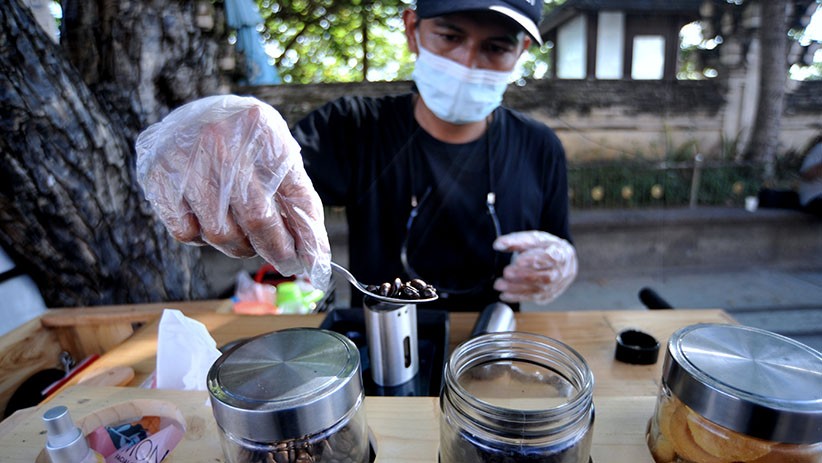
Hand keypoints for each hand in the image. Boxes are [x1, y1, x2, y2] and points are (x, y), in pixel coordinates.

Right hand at [135, 95, 330, 289]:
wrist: (202, 115)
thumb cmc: (249, 144)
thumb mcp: (281, 158)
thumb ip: (300, 203)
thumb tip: (314, 257)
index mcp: (262, 130)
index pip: (294, 196)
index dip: (304, 237)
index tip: (309, 261)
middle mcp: (221, 140)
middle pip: (256, 218)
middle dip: (274, 248)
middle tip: (282, 258)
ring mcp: (185, 158)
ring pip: (220, 233)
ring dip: (239, 246)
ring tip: (246, 235)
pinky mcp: (158, 177)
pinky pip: (186, 232)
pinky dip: (203, 239)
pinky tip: (211, 221)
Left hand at [492, 231, 577, 304]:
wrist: (560, 260)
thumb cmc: (546, 248)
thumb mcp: (533, 239)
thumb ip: (515, 241)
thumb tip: (498, 245)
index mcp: (562, 253)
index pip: (550, 258)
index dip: (534, 260)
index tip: (518, 260)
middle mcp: (562, 272)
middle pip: (544, 277)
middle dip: (523, 276)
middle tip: (506, 272)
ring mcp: (557, 286)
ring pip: (538, 290)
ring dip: (517, 288)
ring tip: (500, 284)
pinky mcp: (548, 296)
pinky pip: (533, 298)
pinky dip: (518, 297)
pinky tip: (504, 294)